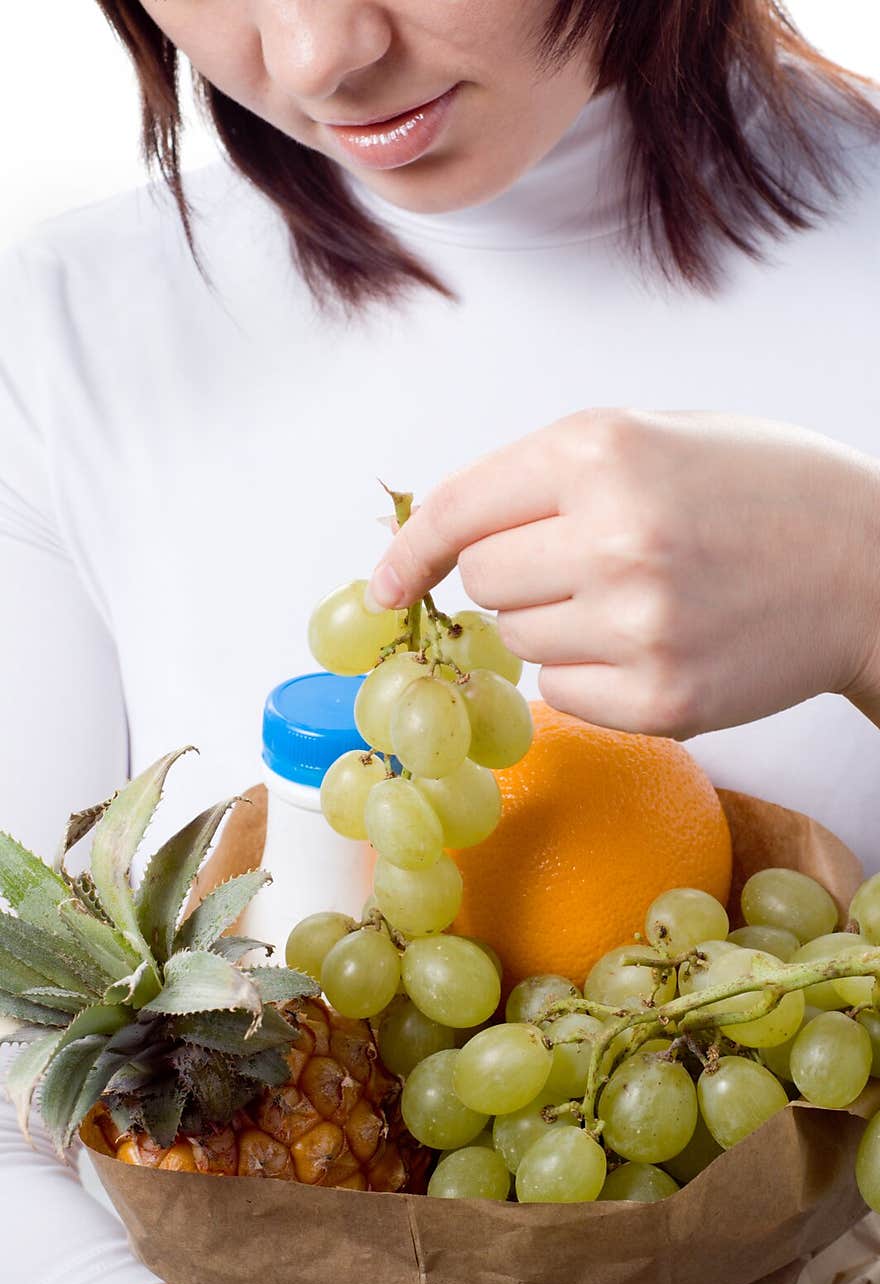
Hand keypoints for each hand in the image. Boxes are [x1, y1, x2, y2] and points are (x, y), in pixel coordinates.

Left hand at [367, 410, 879, 737]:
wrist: (870, 564)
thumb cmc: (760, 491)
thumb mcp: (653, 436)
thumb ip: (547, 476)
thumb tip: (444, 533)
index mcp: (600, 451)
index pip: (454, 511)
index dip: (408, 552)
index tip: (386, 585)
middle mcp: (611, 535)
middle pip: (481, 581)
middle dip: (512, 576)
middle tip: (582, 563)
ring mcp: (637, 624)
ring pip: (517, 641)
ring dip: (553, 624)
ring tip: (635, 598)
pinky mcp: (661, 699)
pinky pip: (561, 694)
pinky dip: (587, 674)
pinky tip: (651, 643)